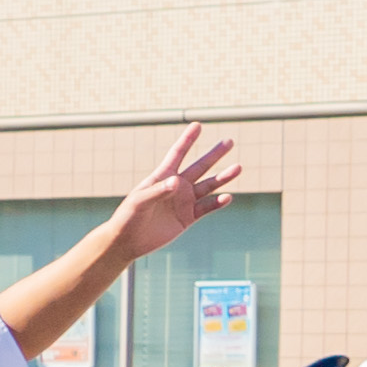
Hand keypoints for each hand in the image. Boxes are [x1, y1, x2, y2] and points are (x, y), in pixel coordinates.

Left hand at [112, 125, 241, 250]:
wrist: (128, 240)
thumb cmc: (128, 217)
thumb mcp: (140, 201)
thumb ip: (158, 191)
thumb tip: (177, 181)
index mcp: (162, 176)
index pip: (178, 153)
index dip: (188, 139)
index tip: (198, 125)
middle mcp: (176, 186)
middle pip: (200, 166)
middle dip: (214, 154)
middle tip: (229, 141)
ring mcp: (184, 201)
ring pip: (208, 186)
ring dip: (223, 177)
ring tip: (238, 167)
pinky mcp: (188, 217)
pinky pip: (206, 207)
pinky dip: (217, 203)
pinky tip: (227, 197)